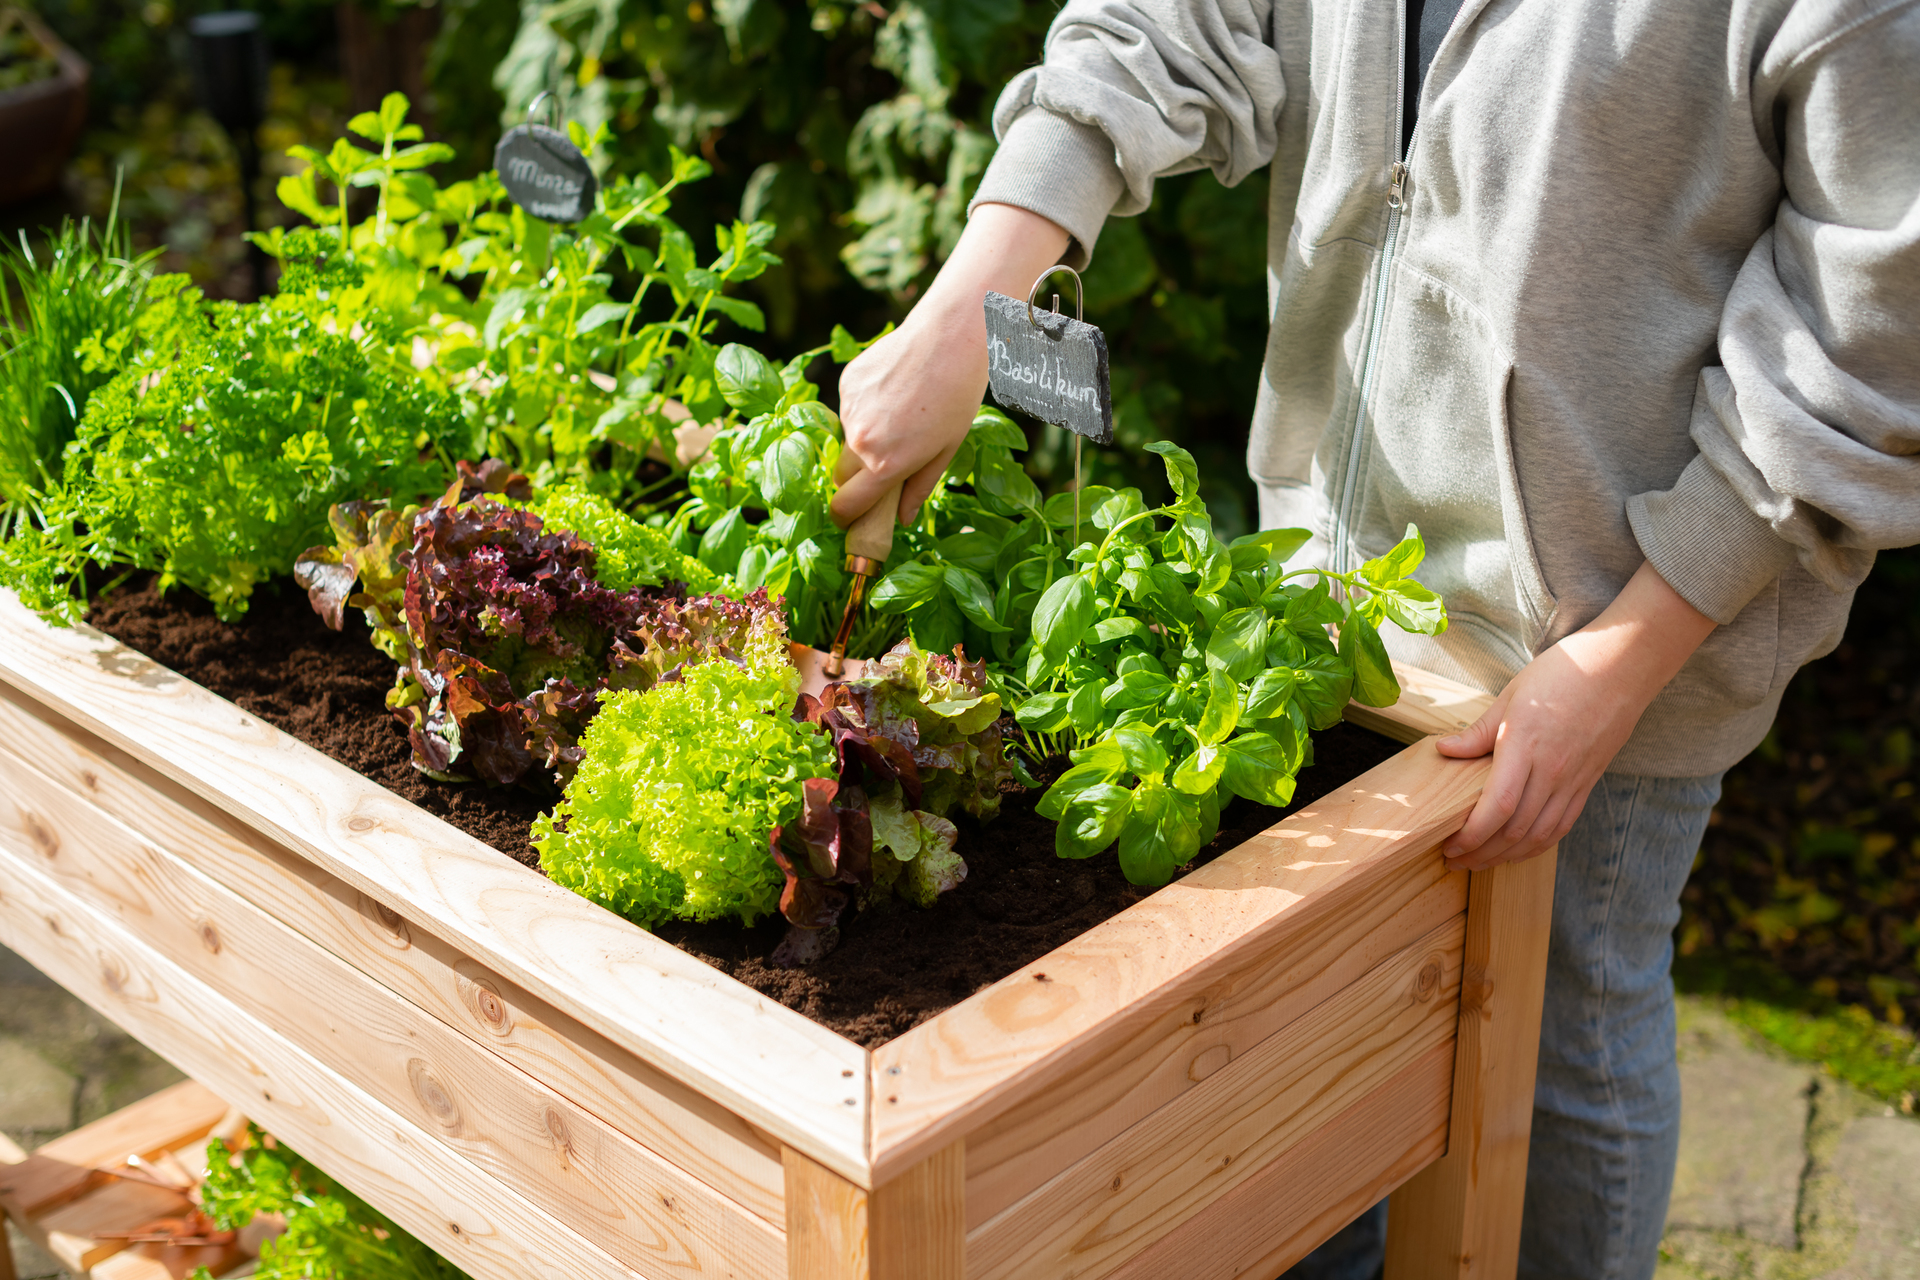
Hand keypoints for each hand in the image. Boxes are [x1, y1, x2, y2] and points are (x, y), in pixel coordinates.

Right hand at [832, 203, 1070, 527]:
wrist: (950, 337)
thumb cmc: (958, 397)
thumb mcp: (946, 450)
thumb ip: (919, 488)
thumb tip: (902, 520)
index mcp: (887, 463)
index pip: (847, 505)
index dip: (846, 517)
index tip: (849, 520)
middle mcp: (861, 439)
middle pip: (841, 475)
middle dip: (856, 479)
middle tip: (884, 467)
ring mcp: (850, 409)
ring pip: (846, 439)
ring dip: (864, 440)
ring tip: (901, 417)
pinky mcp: (847, 383)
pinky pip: (848, 409)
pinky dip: (865, 409)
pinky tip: (894, 392)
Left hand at [1435, 561, 1717, 869]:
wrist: (1620, 667)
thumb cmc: (1562, 674)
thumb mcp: (1508, 696)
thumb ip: (1477, 731)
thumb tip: (1442, 750)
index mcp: (1526, 745)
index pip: (1498, 806)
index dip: (1472, 835)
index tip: (1449, 845)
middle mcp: (1552, 770)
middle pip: (1515, 829)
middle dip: (1481, 853)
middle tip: (1453, 860)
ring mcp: (1574, 780)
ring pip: (1539, 835)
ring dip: (1506, 855)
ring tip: (1479, 862)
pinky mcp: (1588, 783)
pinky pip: (1561, 826)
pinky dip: (1537, 845)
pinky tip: (1517, 850)